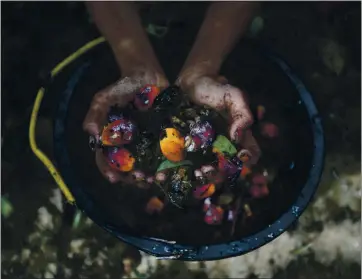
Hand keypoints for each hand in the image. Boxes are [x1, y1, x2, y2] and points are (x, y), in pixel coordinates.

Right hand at [83, 68, 168, 182]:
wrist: (146, 75)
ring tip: (155, 179)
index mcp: (111, 139)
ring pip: (145, 164)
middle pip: (127, 167)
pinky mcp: (161, 136)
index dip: (109, 170)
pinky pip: (163, 153)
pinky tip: (169, 167)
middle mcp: (128, 144)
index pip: (106, 159)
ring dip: (150, 174)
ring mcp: (145, 142)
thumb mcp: (105, 98)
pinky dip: (165, 162)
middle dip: (133, 177)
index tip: (115, 178)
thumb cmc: (122, 87)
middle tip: (140, 180)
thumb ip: (96, 113)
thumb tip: (91, 132)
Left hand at [177, 67, 260, 164]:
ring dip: (208, 176)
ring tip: (199, 172)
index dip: (249, 159)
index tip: (241, 156)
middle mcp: (225, 146)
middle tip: (211, 168)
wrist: (189, 84)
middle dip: (222, 172)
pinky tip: (189, 170)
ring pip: (212, 170)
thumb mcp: (234, 96)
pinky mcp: (190, 149)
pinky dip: (192, 171)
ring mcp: (207, 149)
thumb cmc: (215, 89)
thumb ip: (243, 114)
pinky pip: (193, 165)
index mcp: (239, 136)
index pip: (251, 154)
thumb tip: (237, 137)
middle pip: (229, 168)